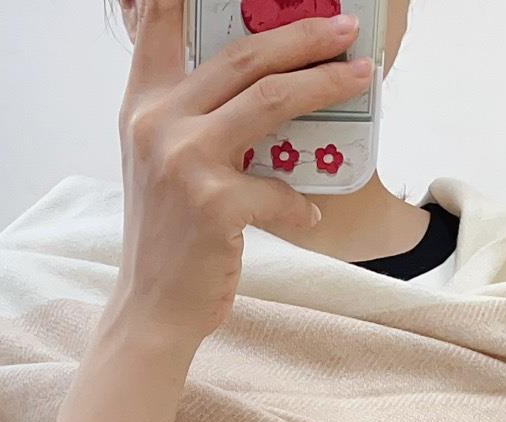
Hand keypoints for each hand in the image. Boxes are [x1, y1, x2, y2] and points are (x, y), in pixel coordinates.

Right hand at [111, 0, 371, 350]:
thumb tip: (260, 79)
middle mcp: (157, 123)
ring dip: (324, 85)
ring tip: (360, 78)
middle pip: (244, 54)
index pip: (157, 22)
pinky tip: (308, 216)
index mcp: (144, 105)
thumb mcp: (161, 163)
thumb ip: (191, 116)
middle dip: (303, 36)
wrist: (152, 309)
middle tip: (345, 31)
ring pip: (270, 99)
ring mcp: (183, 161)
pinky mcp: (212, 204)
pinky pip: (277, 189)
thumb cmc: (167, 237)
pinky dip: (300, 204)